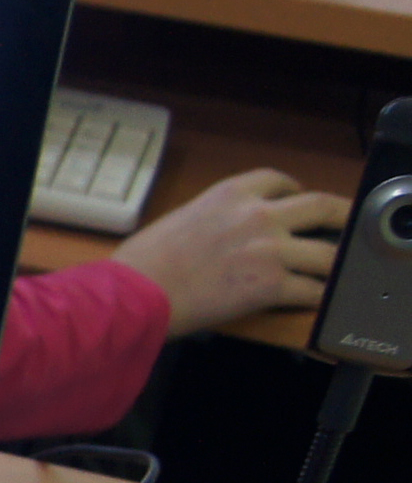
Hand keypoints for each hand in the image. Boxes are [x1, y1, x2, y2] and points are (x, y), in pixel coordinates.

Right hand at [110, 168, 344, 337]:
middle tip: (347, 227)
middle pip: (322, 206)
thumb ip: (216, 218)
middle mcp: (258, 215)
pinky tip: (319, 302)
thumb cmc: (142, 262)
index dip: (296, 192)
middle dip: (341, 216)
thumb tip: (228, 233)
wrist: (134, 294)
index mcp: (231, 193)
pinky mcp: (271, 286)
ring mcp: (270, 250)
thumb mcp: (182, 218)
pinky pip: (313, 291)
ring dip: (335, 265)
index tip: (298, 203)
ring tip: (337, 273)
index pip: (280, 180)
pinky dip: (320, 298)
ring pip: (328, 253)